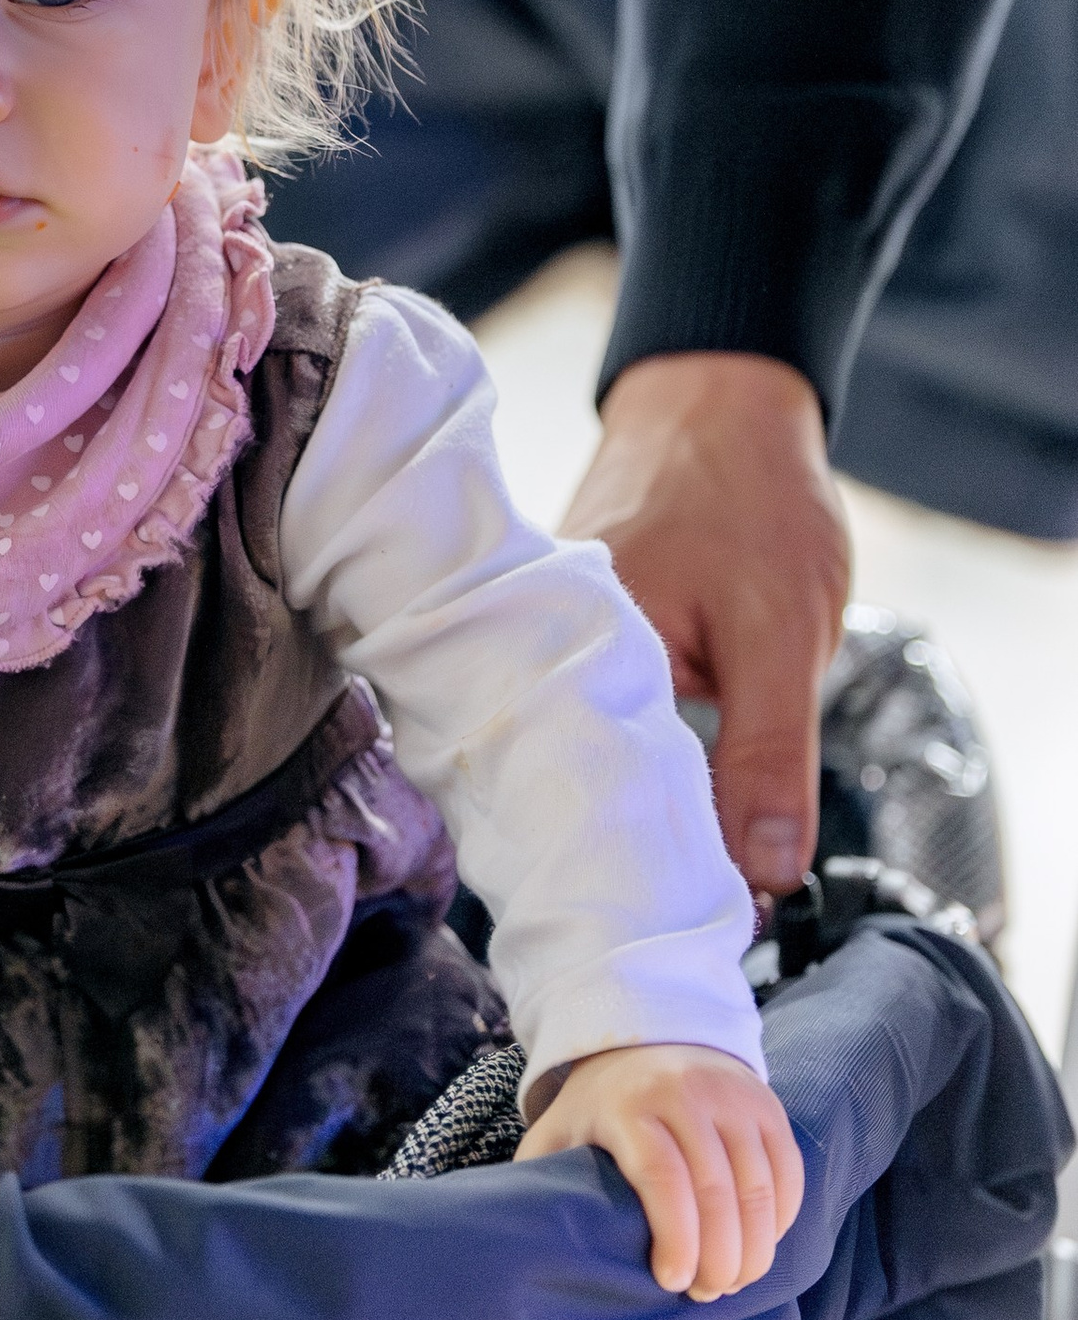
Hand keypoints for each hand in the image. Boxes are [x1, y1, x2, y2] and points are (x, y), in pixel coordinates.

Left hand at [517, 1042, 804, 1298]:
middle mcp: (688, 1094)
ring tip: (734, 1282)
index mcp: (629, 1104)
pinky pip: (787, 1174)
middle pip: (717, 1190)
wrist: (650, 1036)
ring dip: (754, 1248)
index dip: (675, 1237)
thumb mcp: (559, 1128)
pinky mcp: (768, 1106)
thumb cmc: (600, 1105)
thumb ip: (540, 1173)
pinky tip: (759, 1247)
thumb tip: (523, 1235)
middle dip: (719, 1257)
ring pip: (760, 1187)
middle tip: (707, 1294)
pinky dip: (780, 1220)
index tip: (672, 1281)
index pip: (663, 1177)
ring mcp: (734, 1098)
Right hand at [562, 350, 849, 898]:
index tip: (678, 926)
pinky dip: (623, 747)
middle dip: (622, 844)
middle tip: (670, 910)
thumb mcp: (784, 635)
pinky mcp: (562, 632)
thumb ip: (770, 758)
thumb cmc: (749, 490)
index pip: (587, 798)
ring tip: (658, 854)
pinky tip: (651, 776)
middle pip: (572, 783)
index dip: (634, 870)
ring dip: (626, 793)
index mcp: (574, 651)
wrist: (723, 392)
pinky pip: (585, 711)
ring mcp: (543, 637)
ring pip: (582, 750)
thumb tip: (768, 875)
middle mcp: (535, 647)